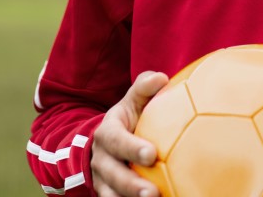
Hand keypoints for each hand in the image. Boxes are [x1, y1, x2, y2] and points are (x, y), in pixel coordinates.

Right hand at [90, 71, 168, 196]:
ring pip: (112, 195)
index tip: (152, 154)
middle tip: (152, 193)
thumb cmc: (130, 118)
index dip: (131, 148)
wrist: (107, 142)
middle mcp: (100, 159)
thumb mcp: (133, 101)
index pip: (115, 140)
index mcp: (107, 133)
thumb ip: (144, 88)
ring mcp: (103, 180)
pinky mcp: (109, 194)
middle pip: (112, 174)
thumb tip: (162, 78)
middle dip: (131, 185)